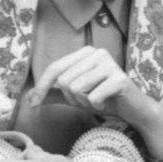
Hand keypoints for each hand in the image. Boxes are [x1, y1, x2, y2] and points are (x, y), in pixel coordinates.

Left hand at [26, 46, 159, 130]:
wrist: (134, 109)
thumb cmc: (104, 99)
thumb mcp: (75, 96)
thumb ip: (54, 94)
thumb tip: (28, 98)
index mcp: (85, 52)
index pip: (55, 67)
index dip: (41, 87)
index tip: (33, 104)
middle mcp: (97, 53)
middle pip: (65, 80)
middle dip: (71, 98)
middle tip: (87, 101)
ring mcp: (110, 63)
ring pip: (77, 88)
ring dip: (84, 103)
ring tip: (97, 102)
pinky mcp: (119, 78)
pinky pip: (93, 96)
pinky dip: (96, 106)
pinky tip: (106, 103)